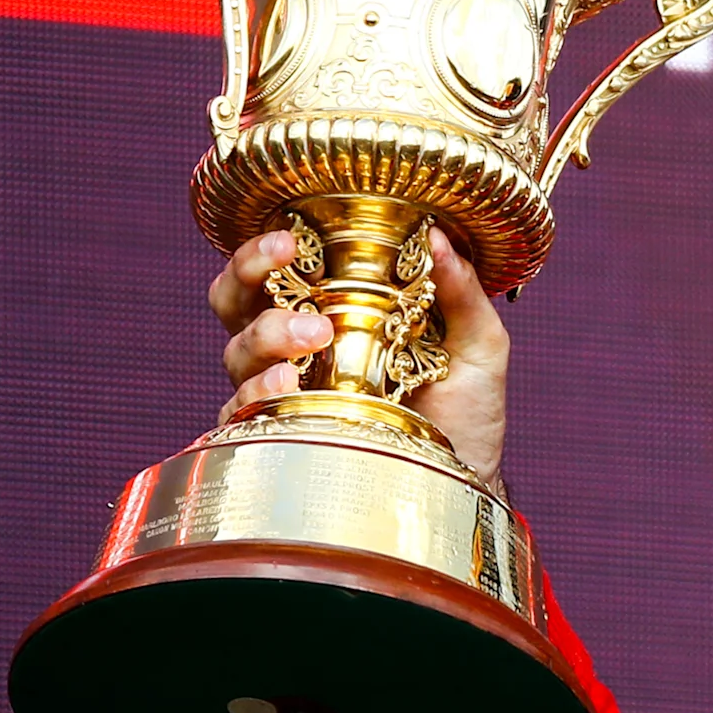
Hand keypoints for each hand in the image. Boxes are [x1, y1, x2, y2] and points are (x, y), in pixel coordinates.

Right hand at [208, 224, 513, 485]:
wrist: (465, 476)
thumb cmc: (467, 410)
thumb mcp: (477, 345)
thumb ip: (461, 291)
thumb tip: (439, 237)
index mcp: (331, 309)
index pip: (275, 268)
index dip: (263, 250)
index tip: (289, 240)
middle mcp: (295, 345)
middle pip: (234, 300)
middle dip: (248, 278)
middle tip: (294, 279)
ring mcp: (282, 390)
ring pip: (238, 351)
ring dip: (266, 335)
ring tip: (313, 337)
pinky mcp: (280, 435)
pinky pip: (242, 411)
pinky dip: (257, 393)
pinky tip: (286, 384)